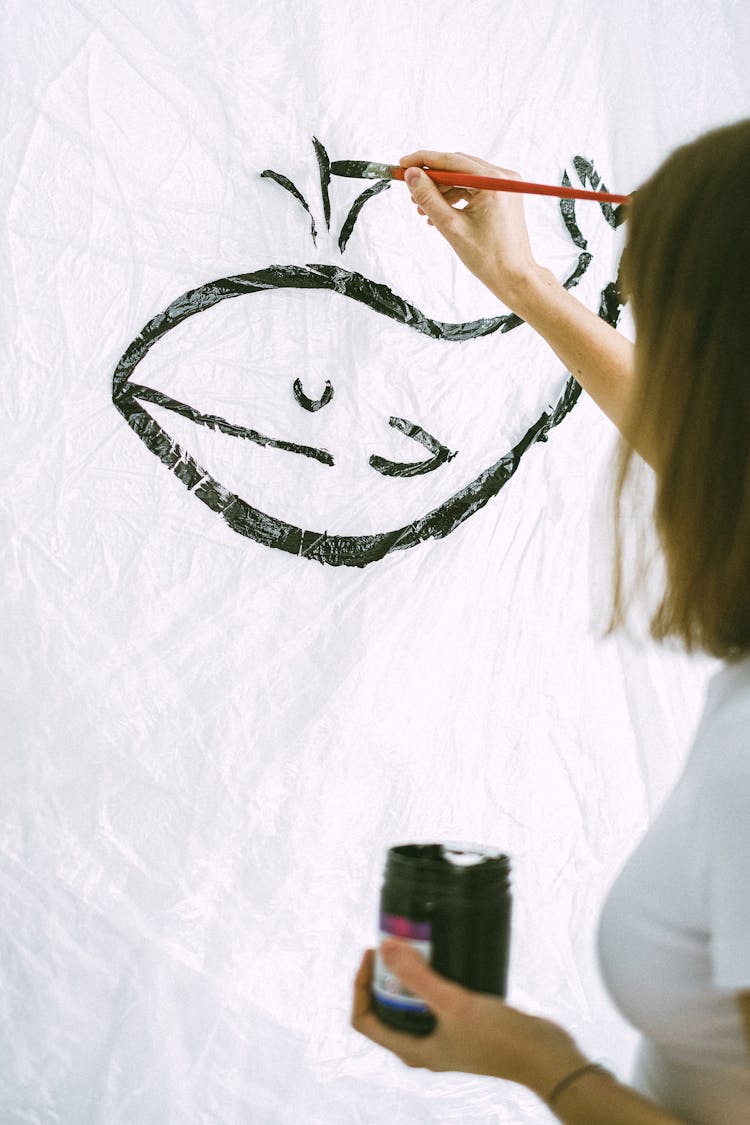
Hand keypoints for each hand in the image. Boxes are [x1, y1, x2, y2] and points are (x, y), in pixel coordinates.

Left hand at [351, 939, 589, 1095]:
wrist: (544, 1056)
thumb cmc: (500, 1040)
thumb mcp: (454, 1004)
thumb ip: (418, 977)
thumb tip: (385, 948)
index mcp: (412, 1050)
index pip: (365, 1020)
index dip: (359, 986)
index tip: (372, 954)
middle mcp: (423, 1046)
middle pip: (385, 1009)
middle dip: (383, 976)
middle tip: (392, 943)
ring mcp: (443, 1037)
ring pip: (410, 1004)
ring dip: (407, 976)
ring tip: (413, 945)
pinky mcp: (462, 1026)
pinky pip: (434, 1000)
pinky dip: (430, 979)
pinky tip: (441, 958)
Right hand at [399, 149, 541, 306]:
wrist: (514, 277)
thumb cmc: (489, 258)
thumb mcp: (451, 227)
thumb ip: (429, 198)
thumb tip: (412, 175)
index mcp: (493, 182)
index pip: (451, 161)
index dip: (423, 161)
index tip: (403, 165)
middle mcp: (503, 177)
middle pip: (458, 167)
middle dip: (432, 179)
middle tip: (411, 190)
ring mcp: (506, 186)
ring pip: (464, 178)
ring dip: (442, 191)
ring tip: (423, 209)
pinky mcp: (504, 195)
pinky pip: (474, 189)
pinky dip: (456, 198)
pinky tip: (440, 213)